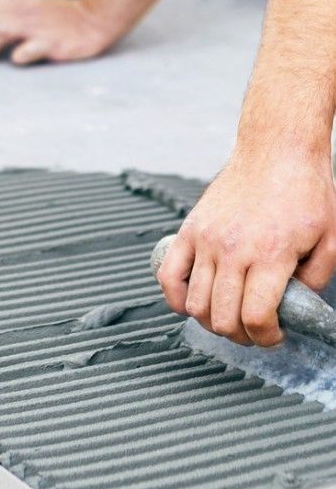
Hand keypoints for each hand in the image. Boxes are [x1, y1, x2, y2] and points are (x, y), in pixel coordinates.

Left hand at [0, 0, 114, 64]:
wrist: (93, 19)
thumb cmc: (59, 19)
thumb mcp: (30, 10)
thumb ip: (7, 16)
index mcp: (17, 5)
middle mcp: (22, 15)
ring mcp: (35, 29)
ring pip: (3, 34)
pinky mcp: (49, 43)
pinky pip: (28, 50)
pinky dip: (19, 55)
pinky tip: (16, 58)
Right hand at [158, 151, 335, 346]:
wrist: (275, 151)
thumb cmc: (305, 189)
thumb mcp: (331, 236)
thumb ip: (316, 278)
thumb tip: (297, 305)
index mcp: (271, 254)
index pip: (256, 316)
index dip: (265, 337)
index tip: (274, 336)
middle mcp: (233, 250)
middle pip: (222, 317)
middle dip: (240, 335)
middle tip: (253, 331)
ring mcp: (206, 241)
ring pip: (195, 303)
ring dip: (211, 321)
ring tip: (227, 317)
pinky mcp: (188, 232)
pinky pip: (168, 276)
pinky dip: (175, 298)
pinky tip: (190, 303)